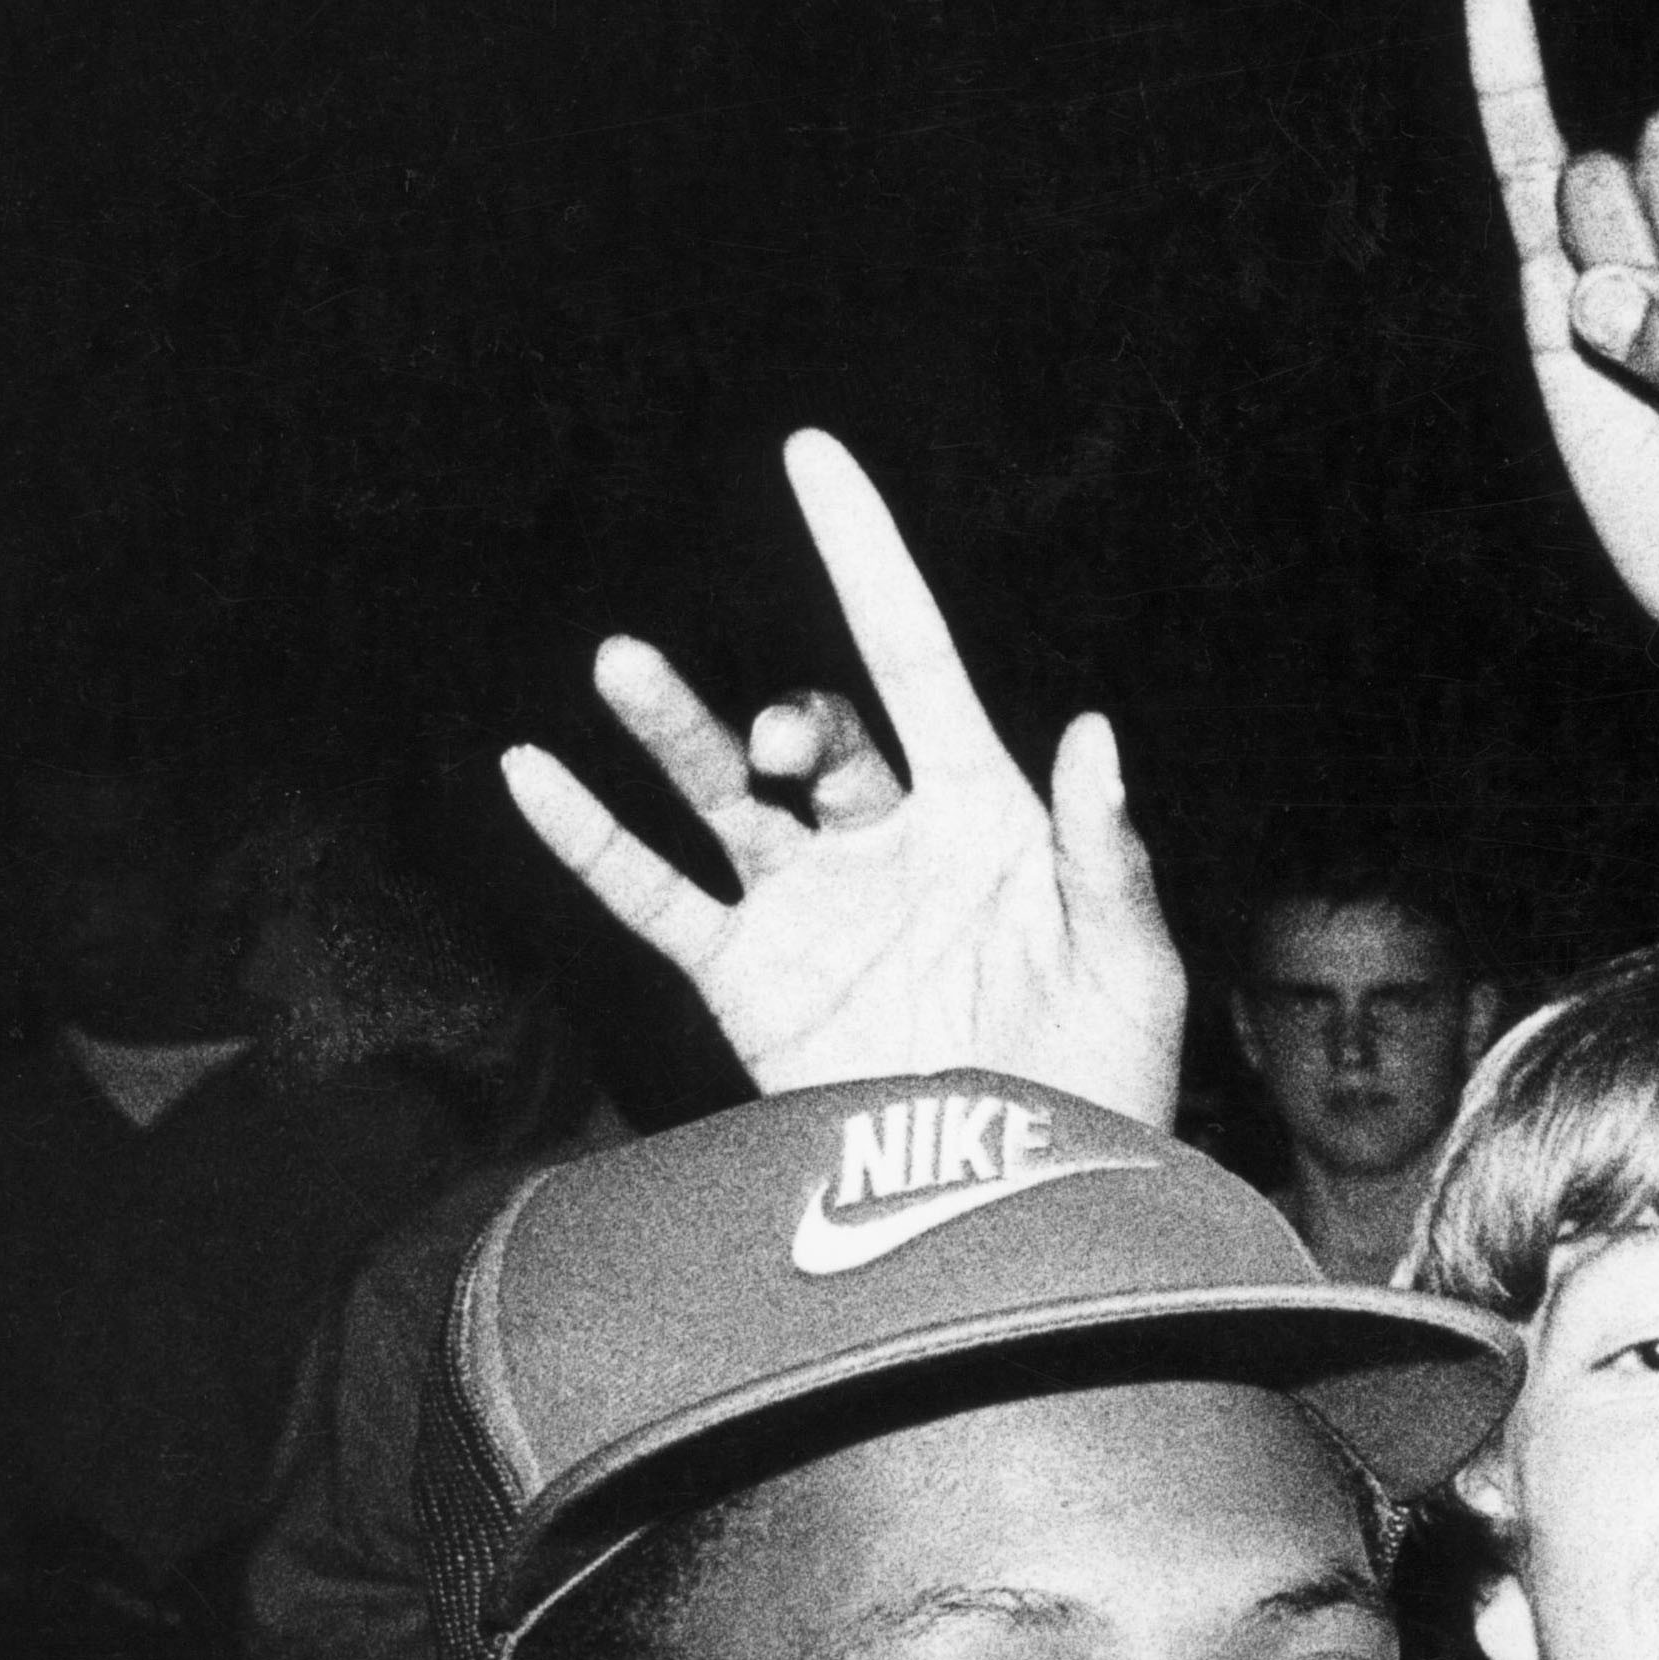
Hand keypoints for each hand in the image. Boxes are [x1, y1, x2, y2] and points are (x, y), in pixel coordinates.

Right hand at [500, 431, 1186, 1122]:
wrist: (1029, 1202)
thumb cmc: (1105, 1078)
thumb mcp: (1130, 964)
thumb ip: (1105, 852)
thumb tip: (1093, 732)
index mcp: (984, 813)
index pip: (914, 656)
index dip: (867, 557)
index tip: (810, 457)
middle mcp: (885, 840)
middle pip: (817, 733)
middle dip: (793, 720)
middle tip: (786, 747)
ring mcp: (810, 905)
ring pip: (720, 790)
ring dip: (673, 728)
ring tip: (620, 666)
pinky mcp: (750, 979)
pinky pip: (654, 895)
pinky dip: (590, 840)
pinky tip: (528, 776)